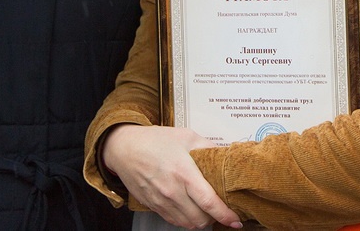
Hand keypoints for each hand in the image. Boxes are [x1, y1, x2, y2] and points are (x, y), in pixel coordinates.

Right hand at [102, 124, 241, 228]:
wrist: (124, 148)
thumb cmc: (155, 140)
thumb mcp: (186, 136)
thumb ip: (208, 148)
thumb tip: (226, 156)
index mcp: (183, 173)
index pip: (208, 202)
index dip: (225, 215)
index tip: (236, 221)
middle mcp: (172, 191)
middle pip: (200, 219)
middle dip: (215, 219)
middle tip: (222, 210)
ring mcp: (161, 201)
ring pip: (187, 223)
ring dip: (201, 221)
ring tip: (207, 211)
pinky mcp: (153, 206)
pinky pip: (174, 221)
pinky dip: (186, 220)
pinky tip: (190, 209)